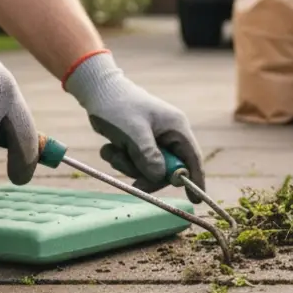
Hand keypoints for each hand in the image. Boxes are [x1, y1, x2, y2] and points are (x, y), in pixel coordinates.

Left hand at [62, 50, 205, 198]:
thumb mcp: (133, 132)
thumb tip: (160, 177)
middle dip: (148, 174)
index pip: (192, 159)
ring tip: (114, 150)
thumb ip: (149, 155)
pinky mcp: (138, 142)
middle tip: (134, 183)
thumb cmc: (118, 106)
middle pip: (168, 168)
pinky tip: (110, 146)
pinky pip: (134, 161)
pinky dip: (120, 158)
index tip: (196, 201)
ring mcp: (153, 139)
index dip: (195, 181)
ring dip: (128, 165)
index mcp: (176, 127)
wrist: (97, 91)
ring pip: (148, 167)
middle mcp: (168, 134)